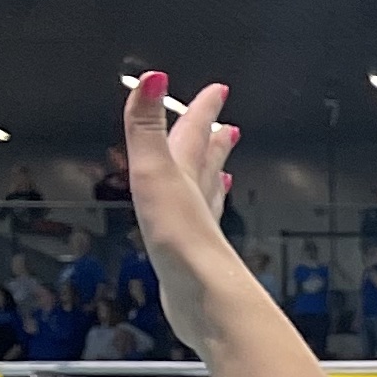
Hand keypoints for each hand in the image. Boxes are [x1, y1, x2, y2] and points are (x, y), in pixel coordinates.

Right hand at [122, 69, 241, 344]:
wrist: (205, 298)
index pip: (195, 134)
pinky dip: (200, 222)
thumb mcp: (155, 173)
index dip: (203, 110)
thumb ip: (148, 127)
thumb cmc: (182, 239)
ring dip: (211, 181)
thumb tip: (153, 79)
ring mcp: (197, 233)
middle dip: (213, 144)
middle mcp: (197, 202)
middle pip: (206, 165)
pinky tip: (200, 231)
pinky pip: (197, 232)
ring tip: (221, 174)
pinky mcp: (192, 261)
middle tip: (227, 128)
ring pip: (206, 198)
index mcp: (186, 177)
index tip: (218, 90)